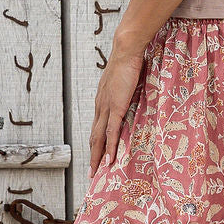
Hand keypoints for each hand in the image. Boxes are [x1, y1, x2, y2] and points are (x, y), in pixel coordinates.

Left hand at [88, 43, 145, 177]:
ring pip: (99, 138)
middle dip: (93, 156)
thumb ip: (126, 90)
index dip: (96, 143)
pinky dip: (110, 148)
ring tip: (96, 173)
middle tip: (91, 173)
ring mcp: (106, 108)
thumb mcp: (125, 80)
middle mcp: (100, 106)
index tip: (96, 156)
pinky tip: (109, 160)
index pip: (97, 126)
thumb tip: (132, 94)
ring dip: (97, 157)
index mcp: (102, 101)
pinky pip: (111, 132)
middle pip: (94, 137)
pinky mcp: (115, 107)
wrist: (126, 50)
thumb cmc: (129, 61)